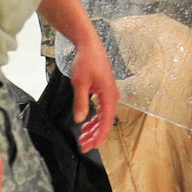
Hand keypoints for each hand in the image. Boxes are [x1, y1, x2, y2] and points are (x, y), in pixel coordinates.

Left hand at [68, 37, 119, 151]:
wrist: (89, 46)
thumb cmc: (86, 62)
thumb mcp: (80, 83)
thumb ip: (81, 102)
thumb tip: (80, 120)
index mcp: (109, 95)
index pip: (106, 121)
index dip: (99, 136)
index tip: (91, 146)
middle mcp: (112, 96)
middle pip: (106, 121)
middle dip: (95, 135)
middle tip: (83, 146)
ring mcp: (109, 94)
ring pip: (104, 117)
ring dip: (94, 128)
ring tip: (83, 137)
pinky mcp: (104, 91)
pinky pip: (102, 109)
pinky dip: (95, 119)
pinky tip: (86, 124)